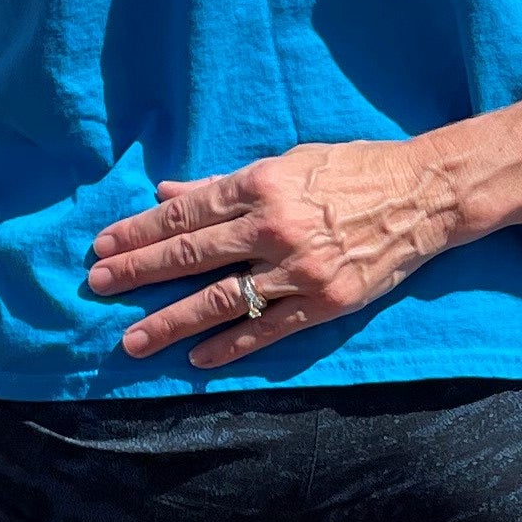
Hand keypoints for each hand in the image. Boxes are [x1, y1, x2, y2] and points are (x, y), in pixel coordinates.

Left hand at [87, 142, 464, 367]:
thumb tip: (168, 192)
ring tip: (132, 340)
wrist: (425, 195)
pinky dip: (230, 345)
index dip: (139, 231)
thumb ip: (225, 183)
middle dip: (137, 273)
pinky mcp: (325, 301)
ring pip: (220, 300)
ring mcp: (299, 269)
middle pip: (190, 255)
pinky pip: (267, 329)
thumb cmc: (354, 170)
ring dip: (170, 322)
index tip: (104, 246)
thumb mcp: (288, 162)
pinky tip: (197, 359)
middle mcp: (273, 227)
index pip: (185, 213)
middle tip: (96, 288)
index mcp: (260, 185)